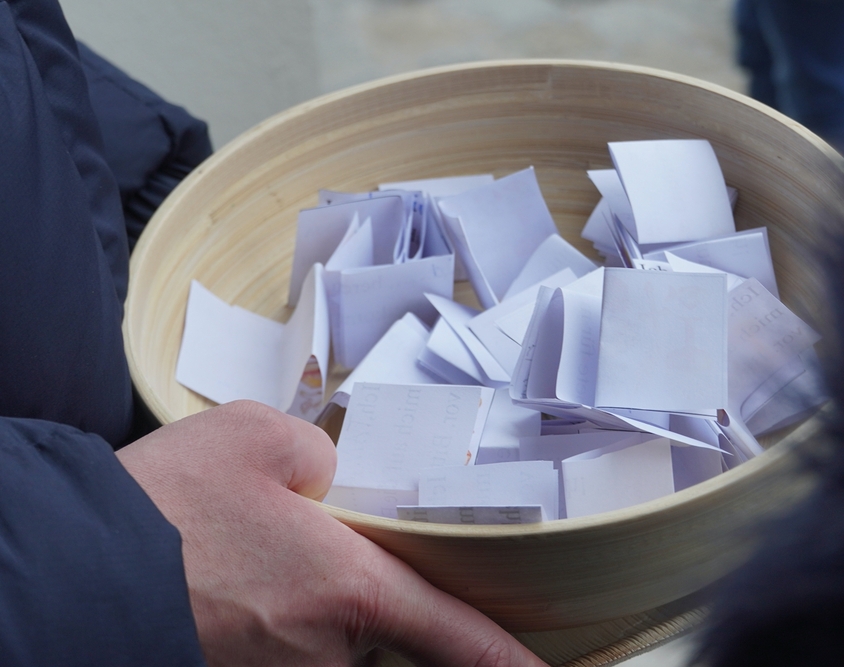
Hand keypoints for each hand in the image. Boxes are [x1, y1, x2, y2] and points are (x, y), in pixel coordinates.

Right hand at [117, 400, 545, 666]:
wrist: (67, 569)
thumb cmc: (162, 508)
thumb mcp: (258, 437)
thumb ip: (324, 454)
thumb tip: (333, 479)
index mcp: (349, 590)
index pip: (458, 637)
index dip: (510, 661)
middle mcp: (324, 651)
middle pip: (393, 631)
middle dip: (381, 592)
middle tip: (323, 542)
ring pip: (338, 639)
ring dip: (322, 601)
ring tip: (265, 556)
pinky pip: (294, 642)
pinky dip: (289, 611)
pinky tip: (243, 573)